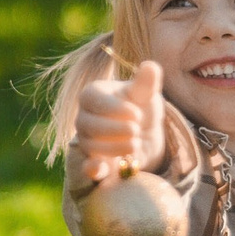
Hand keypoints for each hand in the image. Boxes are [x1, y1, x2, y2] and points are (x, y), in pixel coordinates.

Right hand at [76, 57, 165, 174]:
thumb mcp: (146, 93)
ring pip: (91, 146)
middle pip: (88, 124)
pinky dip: (92, 169)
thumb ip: (146, 82)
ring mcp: (86, 141)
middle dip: (114, 129)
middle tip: (137, 130)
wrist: (144, 132)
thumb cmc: (140, 105)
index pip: (92, 100)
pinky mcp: (94, 162)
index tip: (137, 114)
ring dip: (114, 147)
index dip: (113, 108)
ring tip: (136, 144)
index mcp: (92, 95)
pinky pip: (87, 167)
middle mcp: (83, 118)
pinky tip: (99, 168)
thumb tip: (151, 66)